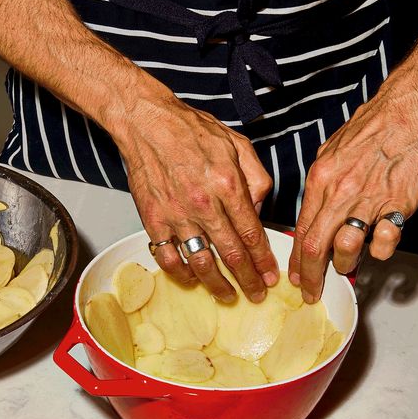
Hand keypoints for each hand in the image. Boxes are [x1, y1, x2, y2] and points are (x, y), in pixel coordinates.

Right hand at [112, 75, 278, 302]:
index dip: (263, 260)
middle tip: (257, 294)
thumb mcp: (238, 145)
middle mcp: (203, 204)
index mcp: (228, 185)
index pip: (251, 233)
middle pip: (232, 254)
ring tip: (228, 295)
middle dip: (248, 280)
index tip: (270, 276)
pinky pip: (168, 258)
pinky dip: (181, 274)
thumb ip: (256, 179)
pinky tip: (191, 279)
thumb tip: (259, 211)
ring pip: (201, 262)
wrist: (147, 123)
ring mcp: (176, 216)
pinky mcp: (153, 221)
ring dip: (217, 285)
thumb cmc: (191, 131)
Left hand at [288, 28, 417, 302]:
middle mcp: (341, 192)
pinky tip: (376, 246)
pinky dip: (378, 251)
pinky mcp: (396, 205)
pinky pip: (383, 242)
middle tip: (311, 291)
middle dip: (310, 276)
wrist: (406, 112)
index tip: (296, 276)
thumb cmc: (370, 129)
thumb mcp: (330, 153)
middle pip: (316, 246)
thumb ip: (318, 186)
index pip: (301, 230)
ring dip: (343, 265)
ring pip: (346, 248)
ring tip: (345, 266)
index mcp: (321, 180)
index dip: (296, 260)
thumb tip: (311, 213)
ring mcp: (368, 200)